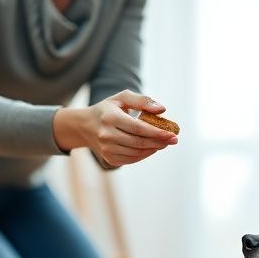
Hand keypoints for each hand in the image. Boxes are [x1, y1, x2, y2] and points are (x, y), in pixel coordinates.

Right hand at [54, 90, 177, 167]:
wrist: (85, 125)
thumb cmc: (108, 109)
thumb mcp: (122, 98)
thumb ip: (143, 101)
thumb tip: (162, 110)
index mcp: (110, 118)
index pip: (138, 128)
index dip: (156, 133)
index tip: (172, 134)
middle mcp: (107, 135)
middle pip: (139, 142)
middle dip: (159, 142)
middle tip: (174, 140)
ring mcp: (107, 149)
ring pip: (137, 153)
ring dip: (154, 149)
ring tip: (164, 143)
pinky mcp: (109, 158)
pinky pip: (132, 159)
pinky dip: (144, 154)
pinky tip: (152, 148)